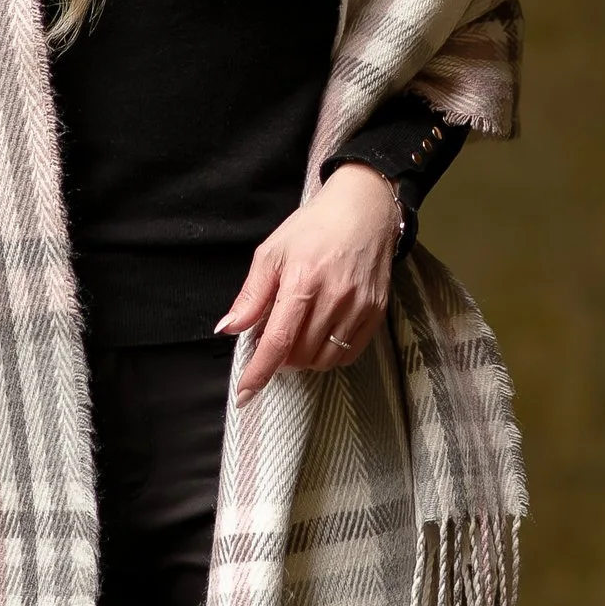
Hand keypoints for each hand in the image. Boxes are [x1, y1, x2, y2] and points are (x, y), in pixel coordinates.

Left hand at [218, 166, 402, 399]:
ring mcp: (359, 307)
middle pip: (300, 355)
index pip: (277, 341)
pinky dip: (328, 356)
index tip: (244, 394)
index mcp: (302, 282)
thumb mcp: (271, 253)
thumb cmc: (313, 228)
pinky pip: (348, 354)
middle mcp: (334, 298)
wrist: (363, 210)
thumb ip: (251, 295)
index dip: (259, 372)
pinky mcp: (376, 312)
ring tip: (297, 336)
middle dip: (280, 357)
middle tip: (275, 335)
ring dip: (304, 359)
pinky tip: (319, 337)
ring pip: (324, 359)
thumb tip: (228, 328)